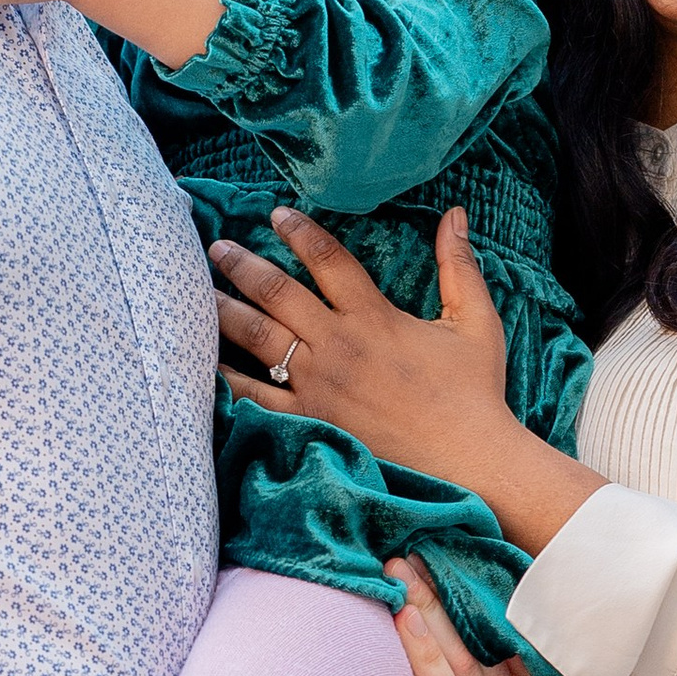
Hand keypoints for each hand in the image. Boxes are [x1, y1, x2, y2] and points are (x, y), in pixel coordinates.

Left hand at [213, 208, 599, 554]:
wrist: (470, 462)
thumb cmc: (476, 392)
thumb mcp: (476, 322)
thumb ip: (460, 266)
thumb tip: (455, 213)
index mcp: (375, 317)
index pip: (328, 259)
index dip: (299, 232)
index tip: (276, 214)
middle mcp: (339, 345)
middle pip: (277, 293)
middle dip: (242, 265)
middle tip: (215, 247)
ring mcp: (319, 385)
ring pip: (259, 338)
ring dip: (225, 310)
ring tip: (200, 292)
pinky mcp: (310, 421)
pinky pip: (256, 396)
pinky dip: (228, 377)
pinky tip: (204, 362)